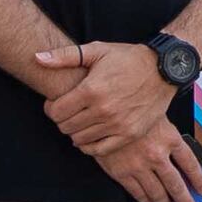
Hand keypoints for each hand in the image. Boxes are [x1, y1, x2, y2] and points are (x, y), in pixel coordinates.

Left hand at [38, 42, 201, 201]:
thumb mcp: (97, 51)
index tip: (56, 104)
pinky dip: (89, 146)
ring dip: (75, 132)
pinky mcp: (129, 134)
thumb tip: (37, 58)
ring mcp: (117, 124)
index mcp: (91, 89)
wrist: (164, 69)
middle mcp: (103, 110)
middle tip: (68, 112)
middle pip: (66, 127)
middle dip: (62, 120)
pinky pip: (99, 150)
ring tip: (80, 121)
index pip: (56, 112)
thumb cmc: (128, 58)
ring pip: (80, 139)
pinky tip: (90, 135)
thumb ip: (64, 56)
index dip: (51, 108)